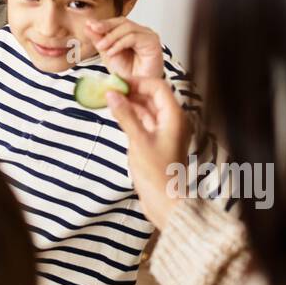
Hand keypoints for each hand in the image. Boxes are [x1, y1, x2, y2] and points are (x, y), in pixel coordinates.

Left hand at [86, 17, 164, 80]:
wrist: (137, 89)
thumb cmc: (127, 73)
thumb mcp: (108, 53)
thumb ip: (99, 39)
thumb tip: (87, 25)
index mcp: (131, 32)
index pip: (117, 22)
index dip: (103, 23)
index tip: (88, 25)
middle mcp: (141, 32)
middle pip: (123, 21)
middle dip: (106, 26)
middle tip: (93, 29)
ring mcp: (148, 35)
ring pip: (128, 28)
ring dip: (111, 37)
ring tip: (101, 46)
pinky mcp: (152, 42)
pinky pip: (134, 37)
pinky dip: (120, 43)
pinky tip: (111, 52)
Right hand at [107, 77, 191, 228]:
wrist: (166, 202)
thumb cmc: (157, 174)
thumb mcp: (138, 141)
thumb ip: (125, 115)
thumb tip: (112, 94)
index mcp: (175, 117)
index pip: (157, 87)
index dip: (137, 81)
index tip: (116, 82)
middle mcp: (174, 121)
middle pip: (153, 95)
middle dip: (132, 90)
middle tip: (110, 89)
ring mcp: (167, 131)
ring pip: (148, 108)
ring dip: (130, 102)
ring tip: (110, 99)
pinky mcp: (159, 140)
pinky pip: (146, 120)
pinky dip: (132, 115)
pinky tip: (118, 113)